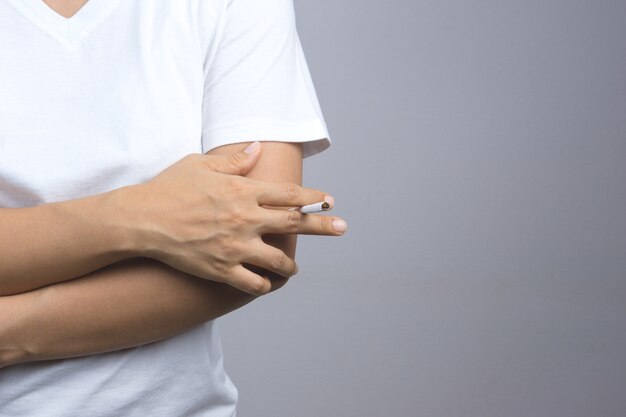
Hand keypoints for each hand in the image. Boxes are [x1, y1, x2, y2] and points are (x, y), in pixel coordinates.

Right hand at [121, 142, 345, 294]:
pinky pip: (252, 284)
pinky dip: (264, 285)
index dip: (314, 197)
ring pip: (278, 259)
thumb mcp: (201, 165)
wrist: (140, 220)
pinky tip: (267, 284)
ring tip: (295, 268)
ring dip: (291, 264)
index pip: (290, 194)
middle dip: (323, 225)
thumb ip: (235, 161)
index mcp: (243, 191)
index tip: (329, 200)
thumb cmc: (168, 188)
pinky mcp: (221, 269)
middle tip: (343, 227)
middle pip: (295, 223)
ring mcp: (235, 246)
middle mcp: (245, 219)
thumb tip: (258, 148)